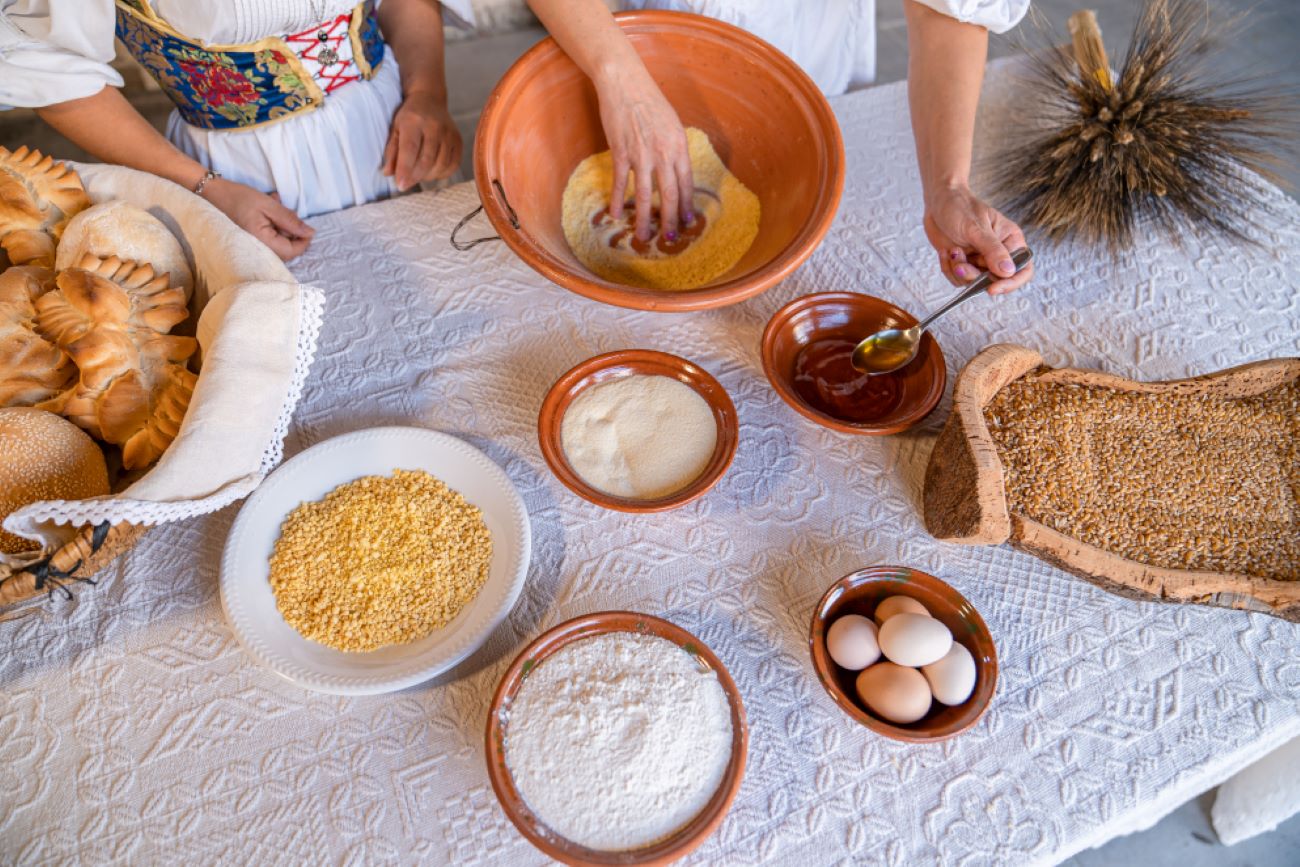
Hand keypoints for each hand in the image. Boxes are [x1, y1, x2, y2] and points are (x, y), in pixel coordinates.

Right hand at [202, 178, 313, 260]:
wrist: (211, 193)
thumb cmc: (239, 197)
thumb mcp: (269, 206)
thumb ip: (290, 221)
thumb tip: (310, 233)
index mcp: (262, 243)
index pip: (292, 251)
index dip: (303, 240)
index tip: (305, 225)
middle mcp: (258, 250)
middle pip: (286, 247)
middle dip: (290, 229)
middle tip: (285, 209)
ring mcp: (253, 246)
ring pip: (278, 241)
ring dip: (281, 223)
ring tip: (274, 203)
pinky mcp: (250, 241)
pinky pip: (268, 237)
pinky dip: (272, 223)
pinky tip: (268, 207)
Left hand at [382, 91, 461, 190]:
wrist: (430, 100)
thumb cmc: (409, 116)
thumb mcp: (395, 128)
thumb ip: (391, 151)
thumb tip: (389, 173)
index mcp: (414, 121)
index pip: (410, 149)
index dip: (405, 170)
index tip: (400, 185)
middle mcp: (434, 126)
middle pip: (427, 160)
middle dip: (415, 177)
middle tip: (406, 184)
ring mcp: (449, 133)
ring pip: (441, 165)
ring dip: (427, 176)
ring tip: (417, 175)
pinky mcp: (458, 140)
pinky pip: (453, 165)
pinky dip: (441, 173)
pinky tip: (431, 171)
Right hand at [595, 62, 693, 241]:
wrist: (625, 83)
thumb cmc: (650, 100)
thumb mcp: (672, 123)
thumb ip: (674, 148)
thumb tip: (676, 171)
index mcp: (678, 146)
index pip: (686, 183)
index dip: (687, 205)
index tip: (689, 222)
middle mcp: (663, 153)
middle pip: (669, 195)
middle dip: (671, 221)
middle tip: (671, 240)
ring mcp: (641, 154)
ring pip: (645, 195)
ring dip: (644, 219)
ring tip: (644, 237)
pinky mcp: (620, 152)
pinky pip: (620, 182)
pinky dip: (617, 200)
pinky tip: (615, 214)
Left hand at [924, 184, 1032, 294]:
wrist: (938, 201)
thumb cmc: (961, 207)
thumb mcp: (976, 228)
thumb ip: (992, 250)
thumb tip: (1008, 272)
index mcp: (1011, 241)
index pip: (1023, 269)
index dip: (1011, 283)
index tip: (991, 288)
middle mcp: (998, 253)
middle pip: (994, 280)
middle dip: (973, 275)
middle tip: (960, 263)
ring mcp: (980, 260)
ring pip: (973, 283)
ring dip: (959, 270)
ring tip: (952, 251)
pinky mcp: (964, 264)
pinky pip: (958, 280)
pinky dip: (949, 268)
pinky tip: (945, 252)